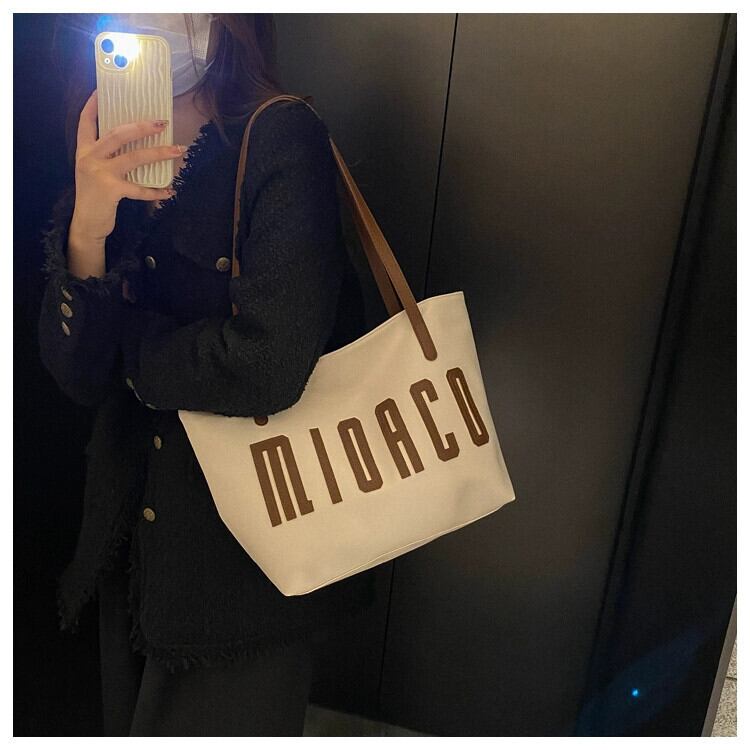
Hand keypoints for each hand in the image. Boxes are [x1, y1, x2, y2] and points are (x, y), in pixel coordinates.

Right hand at [69, 89, 184, 243]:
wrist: (86, 223)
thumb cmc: (95, 195)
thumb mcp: (94, 170)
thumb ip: (107, 156)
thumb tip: (136, 143)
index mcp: (84, 149)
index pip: (85, 121)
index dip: (93, 105)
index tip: (102, 90)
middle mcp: (90, 157)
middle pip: (118, 134)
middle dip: (142, 127)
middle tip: (162, 122)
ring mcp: (100, 173)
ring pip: (134, 157)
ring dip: (159, 153)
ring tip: (178, 150)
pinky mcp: (111, 190)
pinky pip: (140, 189)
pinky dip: (156, 191)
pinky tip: (170, 191)